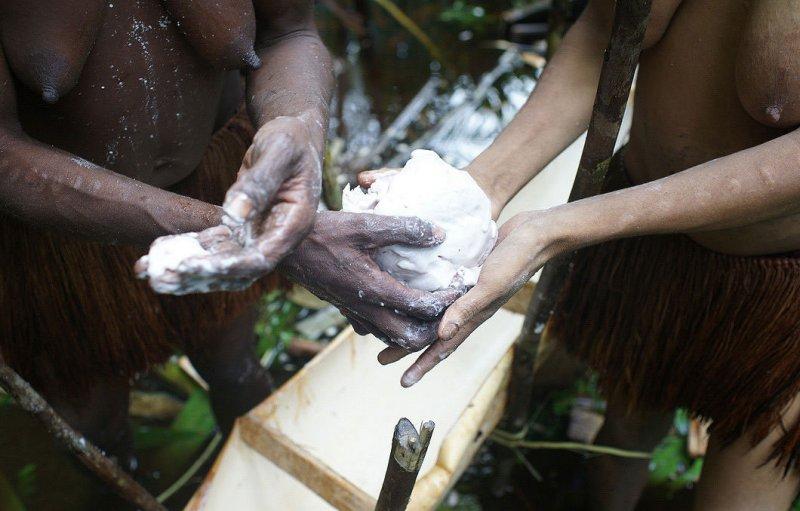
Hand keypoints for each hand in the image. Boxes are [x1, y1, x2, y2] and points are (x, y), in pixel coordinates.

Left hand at [142, 116, 321, 292]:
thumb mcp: (280, 152)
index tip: (192, 266)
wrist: (292, 138)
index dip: (227, 266)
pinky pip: (214, 247)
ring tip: (151, 273)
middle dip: (200, 276)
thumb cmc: (291, 140)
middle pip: (239, 271)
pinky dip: (189, 252)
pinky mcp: (241, 229)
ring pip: (223, 264)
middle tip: (161, 279)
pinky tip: (157, 254)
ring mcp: (258, 235)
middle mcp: (276, 238)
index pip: (261, 259)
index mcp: (294, 224)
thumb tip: (236, 214)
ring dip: (190, 271)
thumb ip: (260, 181)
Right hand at [280, 211, 463, 349]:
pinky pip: (374, 330)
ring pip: (392, 339)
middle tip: (449, 306)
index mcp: (374, 290)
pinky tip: (399, 304)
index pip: (422, 308)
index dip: (447, 300)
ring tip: (430, 309)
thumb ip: (404, 228)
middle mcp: (365, 309)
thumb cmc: (322, 231)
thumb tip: (440, 234)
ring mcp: (353, 313)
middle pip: (411, 338)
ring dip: (415, 330)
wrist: (283, 247)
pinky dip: (392, 325)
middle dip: (436, 328)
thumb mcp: (364, 223)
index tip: (460, 284)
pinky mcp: (345, 310)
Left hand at [378, 209, 573, 385]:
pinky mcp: (463, 269)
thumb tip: (440, 335)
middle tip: (381, 358)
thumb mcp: (491, 285)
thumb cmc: (517, 260)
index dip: (423, 365)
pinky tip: (406, 286)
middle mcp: (467, 305)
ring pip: (433, 311)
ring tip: (389, 324)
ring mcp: (465, 288)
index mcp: (474, 315)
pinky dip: (423, 292)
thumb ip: (468, 308)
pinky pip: (438, 286)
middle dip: (408, 347)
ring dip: (412, 320)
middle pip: (432, 333)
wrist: (536, 233)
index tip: (403, 382)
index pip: (443, 347)